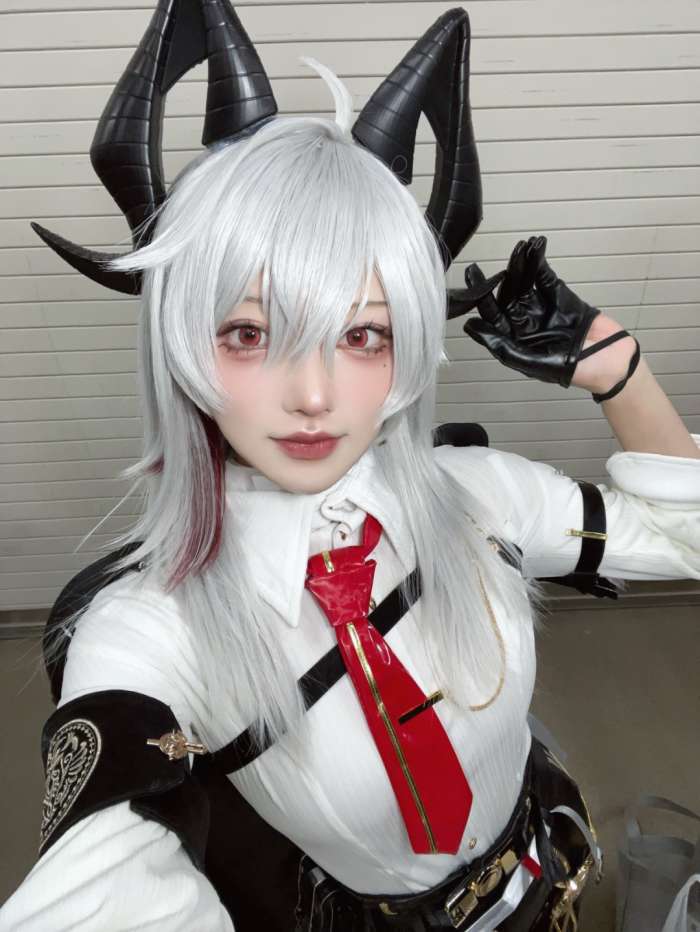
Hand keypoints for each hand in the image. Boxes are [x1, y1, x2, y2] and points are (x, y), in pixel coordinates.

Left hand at [459, 236, 603, 387]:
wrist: (610, 360)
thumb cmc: (572, 369)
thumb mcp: (532, 363)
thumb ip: (501, 346)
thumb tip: (470, 328)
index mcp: (514, 338)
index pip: (492, 313)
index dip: (480, 295)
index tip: (472, 276)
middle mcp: (524, 321)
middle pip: (508, 293)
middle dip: (504, 274)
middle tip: (496, 258)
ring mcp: (542, 307)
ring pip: (525, 282)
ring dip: (522, 263)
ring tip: (521, 246)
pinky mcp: (560, 295)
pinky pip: (546, 276)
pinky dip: (540, 262)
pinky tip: (535, 246)